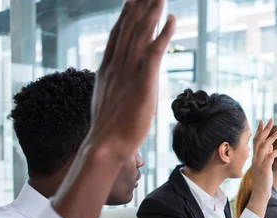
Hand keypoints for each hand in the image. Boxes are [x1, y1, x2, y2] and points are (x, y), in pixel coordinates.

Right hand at [52, 0, 175, 217]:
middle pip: (129, 28)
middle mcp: (117, 66)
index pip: (117, 35)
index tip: (132, 0)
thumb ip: (113, 85)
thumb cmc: (108, 129)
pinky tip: (171, 19)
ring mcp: (129, 73)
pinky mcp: (143, 83)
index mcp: (107, 69)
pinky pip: (154, 53)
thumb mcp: (107, 99)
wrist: (106, 145)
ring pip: (141, 35)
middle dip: (139, 6)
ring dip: (151, 12)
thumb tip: (116, 83)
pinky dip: (163, 34)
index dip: (125, 15)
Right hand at [246, 119, 276, 216]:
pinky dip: (276, 151)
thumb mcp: (265, 166)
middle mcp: (255, 159)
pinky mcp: (264, 169)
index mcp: (255, 157)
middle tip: (270, 120)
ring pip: (264, 147)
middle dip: (265, 129)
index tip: (262, 121)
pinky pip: (270, 157)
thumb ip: (267, 155)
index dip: (259, 130)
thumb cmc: (263, 181)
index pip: (256, 141)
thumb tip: (272, 145)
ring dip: (271, 138)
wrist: (259, 194)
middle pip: (259, 141)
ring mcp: (259, 164)